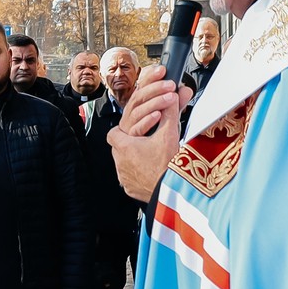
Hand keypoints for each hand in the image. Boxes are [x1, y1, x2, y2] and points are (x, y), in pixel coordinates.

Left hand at [108, 65, 184, 204]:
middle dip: (130, 143)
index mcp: (124, 147)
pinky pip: (130, 179)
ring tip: (148, 155)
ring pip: (124, 164)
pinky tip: (150, 170)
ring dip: (134, 158)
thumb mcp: (170, 134)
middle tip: (142, 139)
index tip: (133, 128)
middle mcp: (120, 164)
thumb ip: (170, 113)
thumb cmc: (170, 165)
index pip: (114, 134)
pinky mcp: (132, 190)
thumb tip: (173, 95)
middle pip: (118, 149)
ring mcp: (125, 179)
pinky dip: (138, 173)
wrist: (174, 192)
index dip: (123, 130)